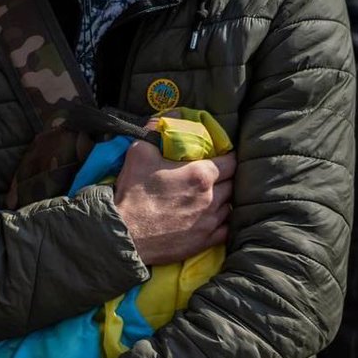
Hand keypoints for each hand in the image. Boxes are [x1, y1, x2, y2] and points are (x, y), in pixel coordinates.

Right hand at [114, 139, 235, 265]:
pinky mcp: (205, 241)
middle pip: (233, 184)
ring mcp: (210, 222)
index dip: (228, 157)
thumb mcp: (139, 152)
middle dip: (227, 179)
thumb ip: (156, 131)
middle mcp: (212, 198)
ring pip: (230, 206)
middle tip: (216, 177)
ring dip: (224, 200)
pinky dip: (223, 223)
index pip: (232, 161)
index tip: (222, 157)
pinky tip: (213, 219)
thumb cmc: (132, 193)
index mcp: (201, 174)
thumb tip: (167, 116)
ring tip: (213, 198)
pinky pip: (226, 229)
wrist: (124, 235)